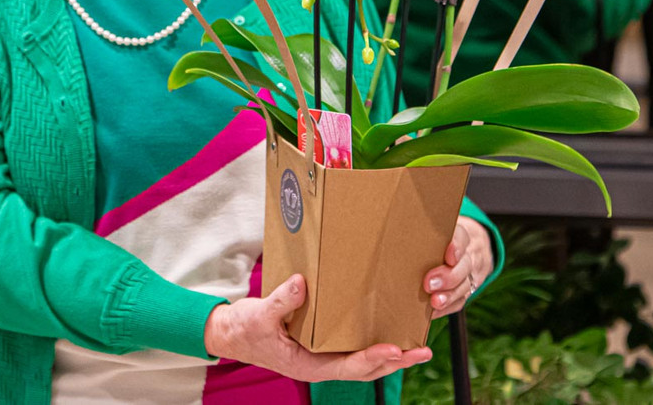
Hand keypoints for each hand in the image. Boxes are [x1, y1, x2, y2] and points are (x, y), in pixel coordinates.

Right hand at [204, 274, 430, 381]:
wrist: (230, 333)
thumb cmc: (244, 329)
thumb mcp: (260, 315)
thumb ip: (282, 301)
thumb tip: (302, 284)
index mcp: (308, 365)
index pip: (348, 367)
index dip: (373, 359)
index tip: (395, 350)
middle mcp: (320, 364)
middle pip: (365, 369)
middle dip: (395, 361)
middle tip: (422, 350)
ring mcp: (322, 356)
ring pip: (363, 361)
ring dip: (391, 355)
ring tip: (417, 346)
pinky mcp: (322, 344)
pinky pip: (353, 347)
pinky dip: (374, 343)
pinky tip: (388, 331)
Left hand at [423, 216, 494, 318]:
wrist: (459, 250)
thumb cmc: (433, 238)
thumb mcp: (429, 229)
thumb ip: (417, 229)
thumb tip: (390, 231)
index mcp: (458, 235)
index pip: (461, 237)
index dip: (456, 246)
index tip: (449, 256)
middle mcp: (466, 255)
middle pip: (464, 265)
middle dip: (448, 276)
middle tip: (429, 283)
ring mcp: (467, 274)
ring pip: (464, 285)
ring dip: (449, 295)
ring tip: (434, 302)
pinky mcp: (463, 291)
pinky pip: (460, 301)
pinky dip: (447, 307)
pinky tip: (433, 312)